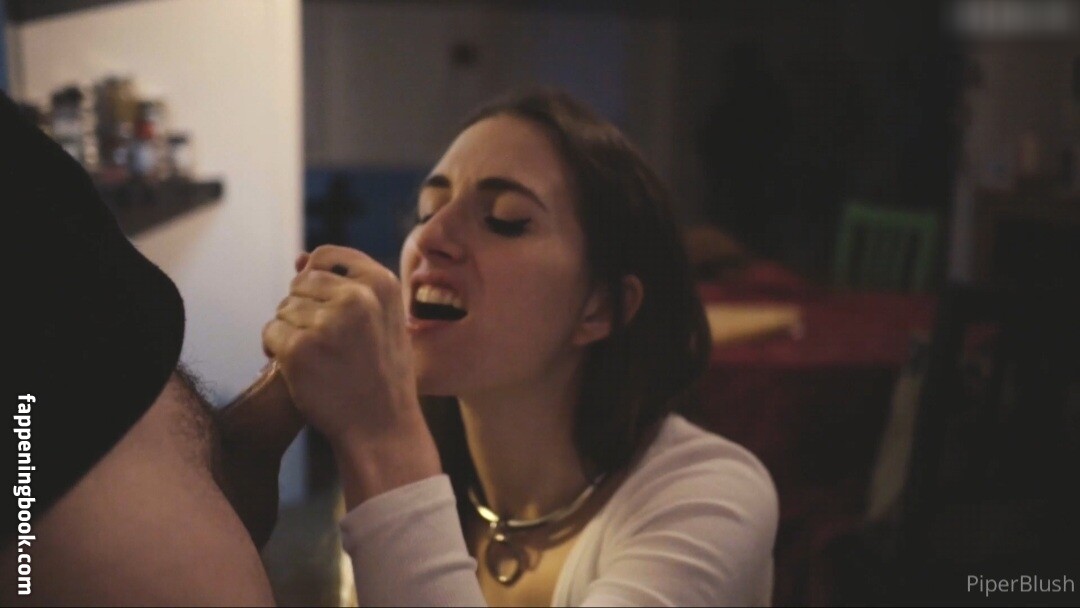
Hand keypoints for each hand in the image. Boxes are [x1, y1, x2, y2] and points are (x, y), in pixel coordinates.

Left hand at [262, 245, 416, 444]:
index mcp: (381, 284)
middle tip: (324, 344)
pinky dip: (276, 352)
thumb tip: (299, 258)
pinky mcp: (300, 349)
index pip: (327, 256)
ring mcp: (327, 323)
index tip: (324, 307)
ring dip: (290, 332)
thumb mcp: (384, 320)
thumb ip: (350, 286)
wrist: (382, 428)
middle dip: (303, 309)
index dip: (316, 278)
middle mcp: (355, 298)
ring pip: (284, 309)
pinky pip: (270, 333)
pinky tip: (299, 371)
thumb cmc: (380, 374)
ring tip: (317, 360)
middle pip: (301, 283)